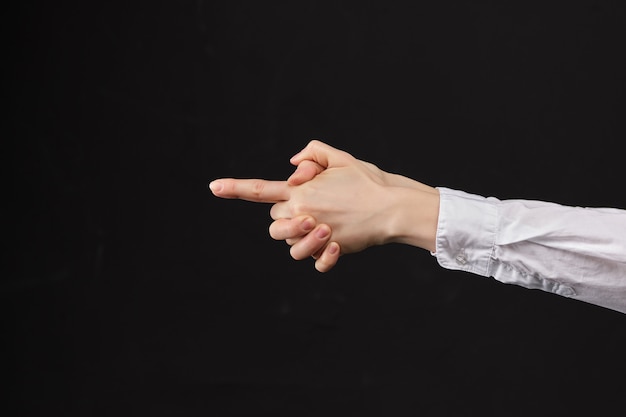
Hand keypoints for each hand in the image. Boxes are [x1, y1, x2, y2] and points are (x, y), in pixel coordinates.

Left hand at [210, 140, 439, 270]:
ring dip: (300, 239)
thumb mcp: (340, 157)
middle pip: (275, 223)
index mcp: (301, 191)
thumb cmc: (368, 181)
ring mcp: (316, 235)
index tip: (213, 187)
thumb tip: (292, 164)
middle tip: (312, 211)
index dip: (234, 188)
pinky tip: (336, 246)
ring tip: (324, 228)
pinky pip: (314, 262)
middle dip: (287, 218)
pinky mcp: (331, 251)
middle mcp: (304, 213)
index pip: (260, 190)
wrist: (393, 206)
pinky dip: (321, 258)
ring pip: (288, 245)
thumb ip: (313, 153)